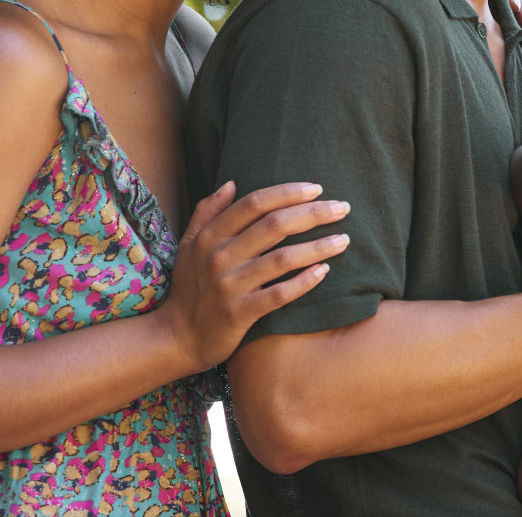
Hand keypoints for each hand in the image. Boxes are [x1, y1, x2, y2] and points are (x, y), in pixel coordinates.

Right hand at [157, 181, 349, 372]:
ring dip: (318, 247)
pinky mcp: (240, 314)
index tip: (317, 189)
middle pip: (275, 225)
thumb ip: (208, 212)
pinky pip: (279, 295)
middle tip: (342, 208)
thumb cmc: (190, 287)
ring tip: (343, 240)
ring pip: (282, 258)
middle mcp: (220, 257)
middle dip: (314, 213)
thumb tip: (231, 183)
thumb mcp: (189, 246)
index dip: (288, 192)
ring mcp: (230, 286)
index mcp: (211, 236)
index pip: (255, 203)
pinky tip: (324, 271)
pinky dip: (304, 282)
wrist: (177, 338)